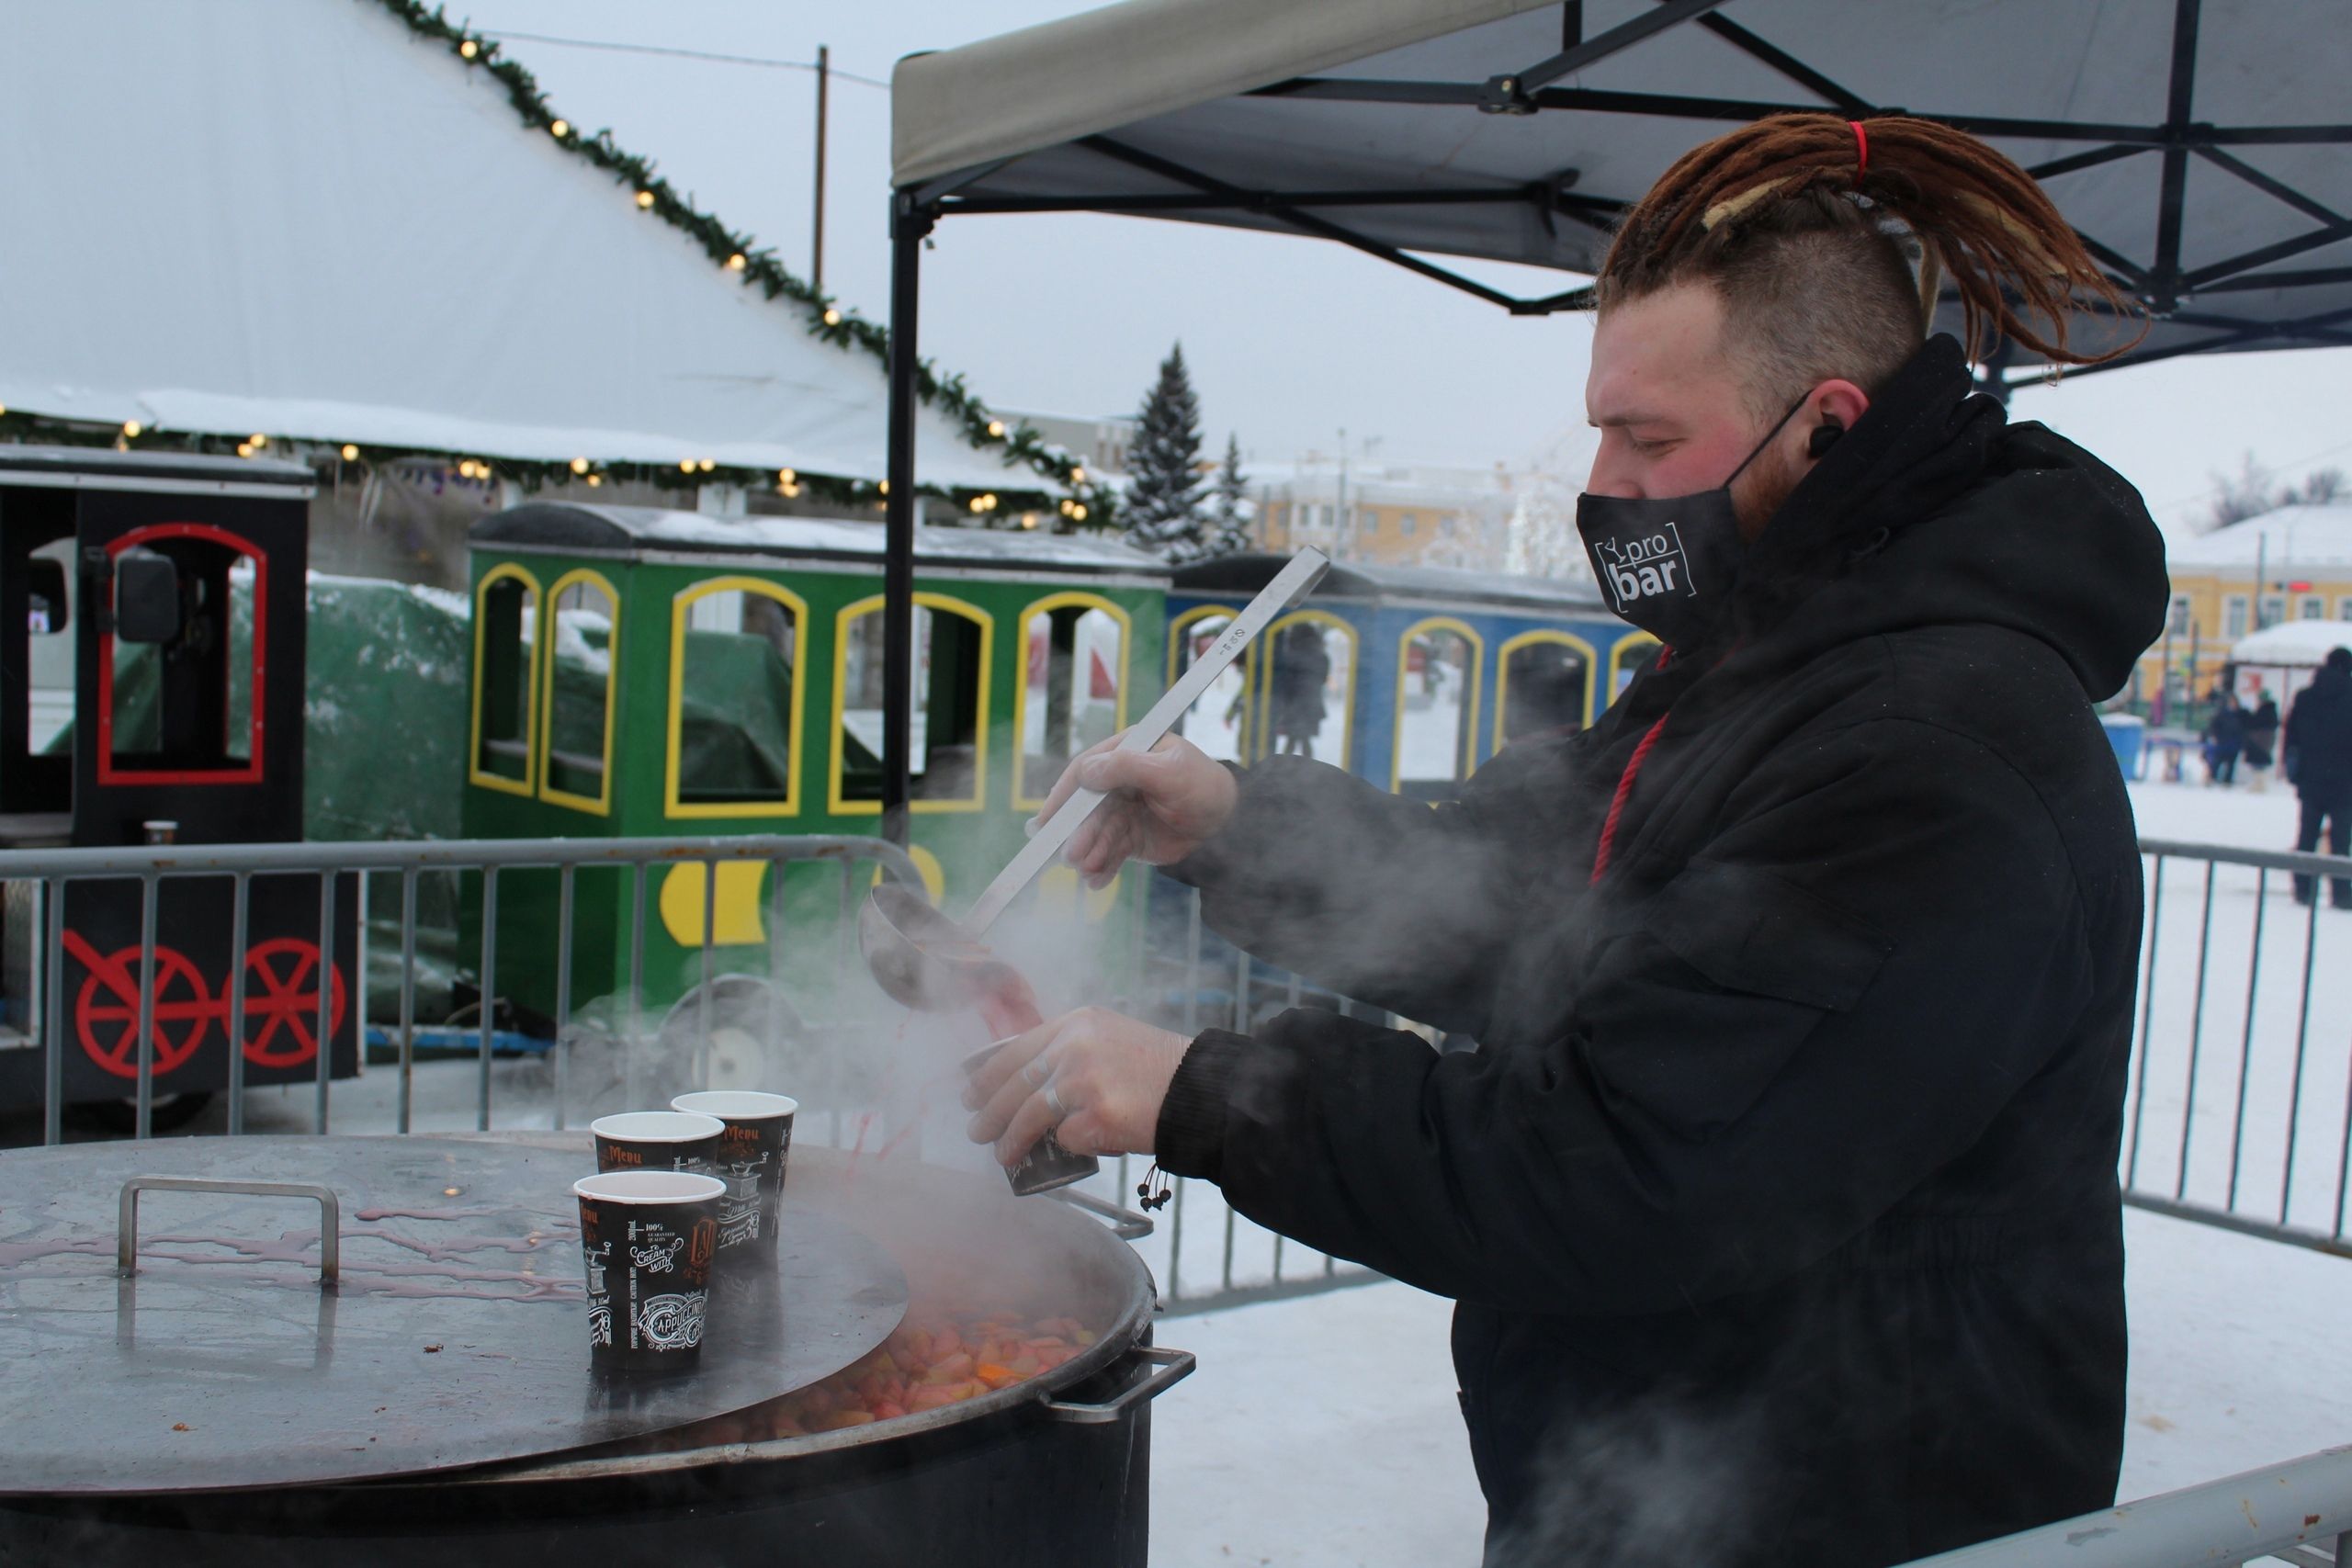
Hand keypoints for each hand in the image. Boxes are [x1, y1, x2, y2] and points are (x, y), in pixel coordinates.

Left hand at [961, 1007, 1192, 1166]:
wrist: (1201, 1090)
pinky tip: (1074, 1151)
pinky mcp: (1096, 1116)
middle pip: (1015, 1083)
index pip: (1016, 1048)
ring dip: (1010, 1139)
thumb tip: (1025, 1086)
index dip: (987, 1074)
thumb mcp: (1111, 1039)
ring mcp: (1084, 1081)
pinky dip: (1068, 1148)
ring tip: (1001, 1154)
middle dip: (989, 1111)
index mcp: (1078, 1024)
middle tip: (976, 1129)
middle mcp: (1076, 1047)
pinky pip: (1066, 1139)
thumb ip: (1070, 1052)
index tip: (971, 1091)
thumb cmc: (1159, 1070)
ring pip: (1029, 1114)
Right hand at [1030, 731, 1238, 887]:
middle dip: (1079, 833)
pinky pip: (1108, 852)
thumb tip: (1086, 771)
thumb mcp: (1168, 772)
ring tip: (1089, 872)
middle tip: (1072, 856)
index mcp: (1125, 753)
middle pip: (1087, 808)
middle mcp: (1118, 781)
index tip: (1047, 818)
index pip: (1086, 770)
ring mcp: (1122, 811)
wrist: (1229, 824)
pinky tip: (1098, 880)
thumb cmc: (1203, 786)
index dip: (1064, 794)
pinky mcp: (1129, 838)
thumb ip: (1127, 768)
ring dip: (1089, 854)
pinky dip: (1102, 867)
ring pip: (1096, 834)